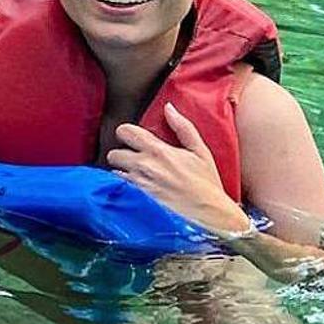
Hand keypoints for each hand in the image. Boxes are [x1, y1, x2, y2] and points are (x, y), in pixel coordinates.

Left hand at [107, 103, 254, 237]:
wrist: (211, 215)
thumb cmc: (207, 184)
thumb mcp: (201, 152)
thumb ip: (183, 127)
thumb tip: (169, 107)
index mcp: (159, 151)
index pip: (125, 131)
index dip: (126, 133)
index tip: (133, 139)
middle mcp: (144, 167)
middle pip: (113, 152)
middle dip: (121, 155)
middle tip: (134, 160)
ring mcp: (138, 185)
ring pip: (113, 171)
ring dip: (122, 171)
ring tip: (138, 176)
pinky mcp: (136, 201)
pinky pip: (117, 189)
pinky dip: (122, 187)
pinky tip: (136, 189)